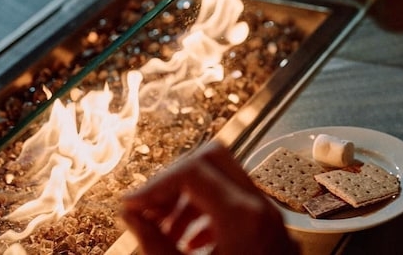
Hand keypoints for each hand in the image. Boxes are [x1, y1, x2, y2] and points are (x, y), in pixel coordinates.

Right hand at [120, 141, 298, 254]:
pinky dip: (209, 210)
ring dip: (189, 196)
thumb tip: (130, 212)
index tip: (131, 207)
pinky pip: (238, 200)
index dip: (154, 184)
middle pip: (212, 159)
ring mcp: (272, 216)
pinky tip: (191, 242)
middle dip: (174, 180)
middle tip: (149, 209)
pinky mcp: (272, 230)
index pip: (191, 170)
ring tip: (165, 231)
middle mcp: (263, 207)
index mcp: (243, 216)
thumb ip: (154, 242)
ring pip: (225, 178)